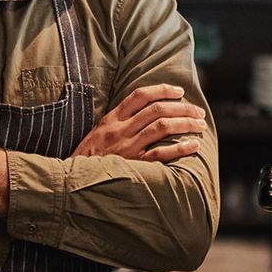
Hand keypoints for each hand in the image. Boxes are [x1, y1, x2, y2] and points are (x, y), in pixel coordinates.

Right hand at [72, 84, 206, 162]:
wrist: (72, 181)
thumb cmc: (88, 158)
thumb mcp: (98, 134)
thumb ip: (118, 123)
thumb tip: (144, 114)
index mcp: (111, 119)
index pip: (139, 96)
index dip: (162, 90)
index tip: (179, 91)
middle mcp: (120, 130)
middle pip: (156, 110)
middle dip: (182, 108)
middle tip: (198, 111)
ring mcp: (126, 147)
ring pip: (161, 127)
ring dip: (185, 123)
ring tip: (200, 125)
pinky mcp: (132, 165)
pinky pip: (160, 154)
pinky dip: (179, 148)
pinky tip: (193, 146)